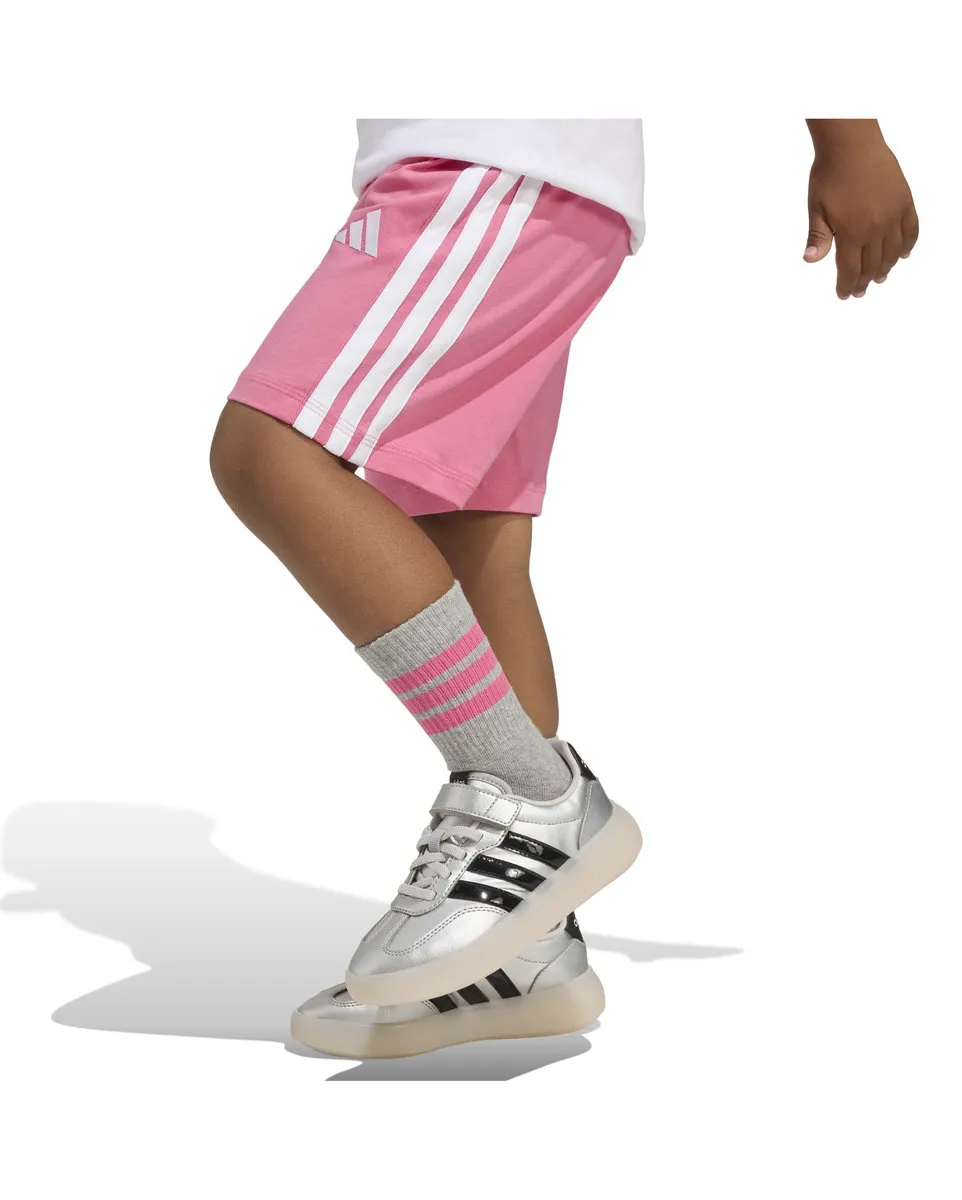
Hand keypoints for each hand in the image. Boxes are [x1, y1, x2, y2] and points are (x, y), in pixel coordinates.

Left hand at [804, 121, 918, 298]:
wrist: (851, 144)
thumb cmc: (829, 175)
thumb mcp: (816, 208)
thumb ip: (818, 237)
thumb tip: (810, 259)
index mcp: (852, 233)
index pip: (851, 270)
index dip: (847, 286)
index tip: (844, 294)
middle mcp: (876, 228)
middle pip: (872, 265)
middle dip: (865, 281)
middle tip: (860, 291)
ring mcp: (893, 215)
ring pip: (893, 252)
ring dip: (886, 268)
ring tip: (879, 277)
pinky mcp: (904, 201)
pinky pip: (911, 230)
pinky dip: (908, 245)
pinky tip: (903, 255)